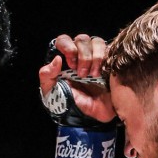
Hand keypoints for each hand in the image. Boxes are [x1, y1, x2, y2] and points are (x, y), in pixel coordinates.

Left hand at [40, 35, 118, 157]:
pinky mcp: (111, 62)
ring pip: (96, 42)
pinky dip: (105, 58)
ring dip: (94, 57)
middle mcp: (81, 55)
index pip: (64, 40)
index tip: (69, 63)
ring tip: (93, 75)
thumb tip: (57, 59)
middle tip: (82, 74)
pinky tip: (103, 72)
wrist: (90, 118)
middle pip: (81, 39)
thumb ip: (47, 76)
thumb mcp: (51, 93)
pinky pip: (110, 50)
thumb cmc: (69, 104)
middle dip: (82, 55)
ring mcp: (97, 58)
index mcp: (65, 59)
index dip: (67, 46)